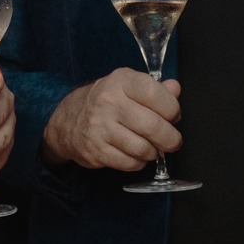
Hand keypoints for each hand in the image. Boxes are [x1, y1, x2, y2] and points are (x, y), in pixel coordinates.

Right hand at [42, 68, 180, 173]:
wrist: (68, 120)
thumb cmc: (106, 102)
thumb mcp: (127, 86)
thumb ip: (155, 88)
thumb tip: (175, 89)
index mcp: (121, 81)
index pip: (155, 94)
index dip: (172, 109)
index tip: (173, 115)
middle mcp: (109, 102)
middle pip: (153, 126)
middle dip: (170, 138)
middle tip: (172, 141)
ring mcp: (100, 127)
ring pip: (143, 148)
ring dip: (154, 152)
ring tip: (152, 148)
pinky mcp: (96, 150)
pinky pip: (130, 163)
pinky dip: (139, 162)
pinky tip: (136, 155)